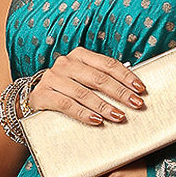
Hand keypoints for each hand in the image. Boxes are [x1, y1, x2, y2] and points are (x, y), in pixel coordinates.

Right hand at [26, 44, 145, 125]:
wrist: (35, 99)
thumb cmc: (67, 89)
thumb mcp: (83, 79)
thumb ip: (102, 79)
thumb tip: (133, 90)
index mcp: (80, 55)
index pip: (108, 64)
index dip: (126, 76)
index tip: (140, 89)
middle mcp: (65, 63)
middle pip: (98, 78)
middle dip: (120, 93)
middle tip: (136, 104)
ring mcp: (53, 78)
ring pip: (83, 93)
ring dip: (104, 106)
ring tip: (119, 116)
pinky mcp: (43, 95)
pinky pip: (67, 105)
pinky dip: (84, 113)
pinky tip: (97, 121)